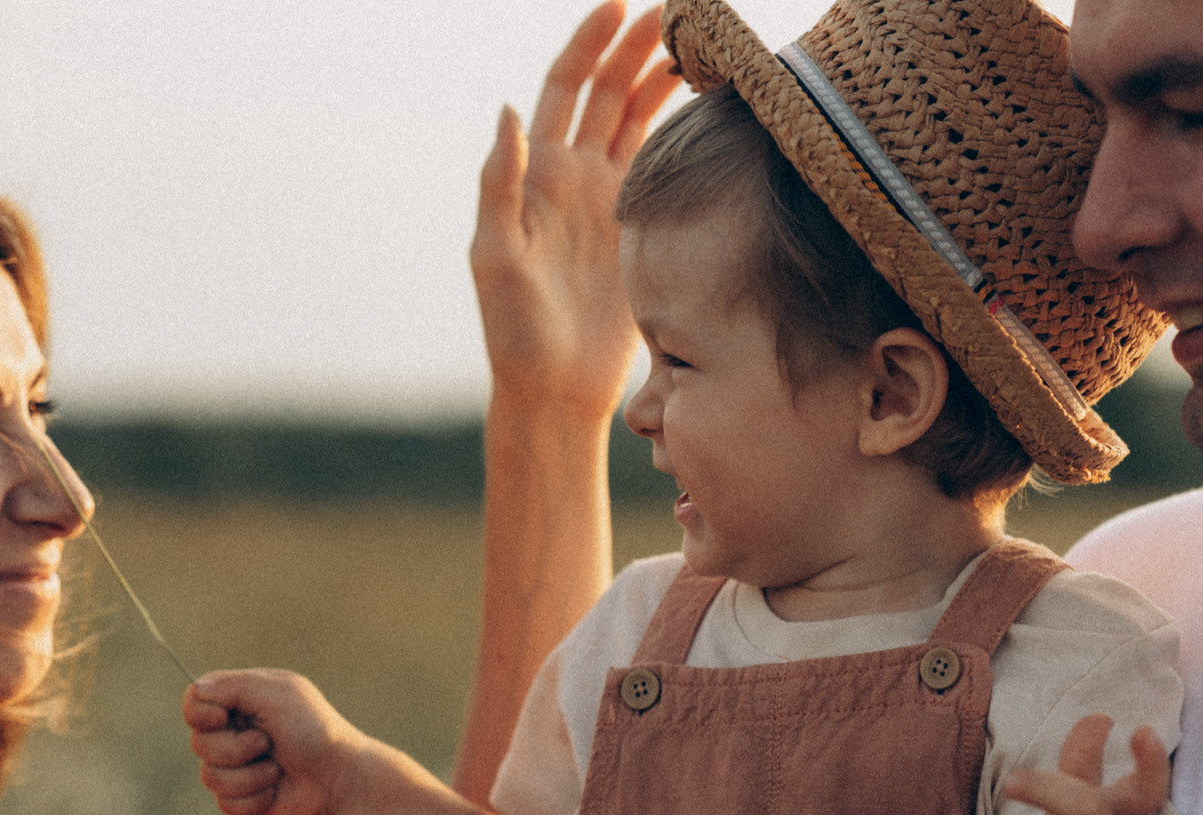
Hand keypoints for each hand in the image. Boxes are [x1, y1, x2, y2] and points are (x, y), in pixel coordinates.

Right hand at [182, 669, 369, 814]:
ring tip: (276, 770)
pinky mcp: (243, 795)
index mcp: (240, 701)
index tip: (224, 718)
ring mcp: (237, 765)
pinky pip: (225, 803)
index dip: (201, 714)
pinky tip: (275, 791)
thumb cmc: (314, 730)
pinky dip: (253, 799)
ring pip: (210, 777)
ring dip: (248, 776)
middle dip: (235, 749)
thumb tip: (196, 689)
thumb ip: (233, 686)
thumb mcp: (278, 695)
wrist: (340, 778)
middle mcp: (234, 731)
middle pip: (199, 743)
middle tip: (268, 743)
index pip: (194, 702)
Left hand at [473, 2, 681, 415]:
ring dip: (661, 82)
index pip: (564, 89)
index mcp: (538, 175)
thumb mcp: (494, 255)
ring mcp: (609, 203)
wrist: (554, 388)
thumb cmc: (514, 330)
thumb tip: (510, 109)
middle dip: (636, 49)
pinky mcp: (640, 232)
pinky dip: (681, 133)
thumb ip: (500, 182)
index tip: (619, 6)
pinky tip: (707, 109)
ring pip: (639, 123)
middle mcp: (573, 179)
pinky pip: (663, 168)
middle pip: (608, 94)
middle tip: (676, 12)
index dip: (588, 44)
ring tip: (697, 47)